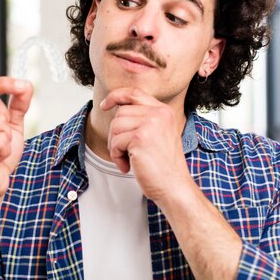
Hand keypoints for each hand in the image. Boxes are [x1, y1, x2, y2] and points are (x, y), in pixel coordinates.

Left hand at [101, 87, 191, 202]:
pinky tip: (128, 166)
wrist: (174, 186)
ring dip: (115, 146)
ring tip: (127, 160)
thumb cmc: (164, 166)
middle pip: (120, 113)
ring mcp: (150, 124)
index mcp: (164, 111)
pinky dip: (117, 157)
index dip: (116, 96)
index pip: (134, 93)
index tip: (105, 105)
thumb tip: (117, 109)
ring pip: (115, 127)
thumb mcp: (158, 135)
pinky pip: (116, 142)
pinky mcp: (140, 137)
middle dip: (116, 134)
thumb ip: (143, 120)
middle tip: (125, 152)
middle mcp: (159, 113)